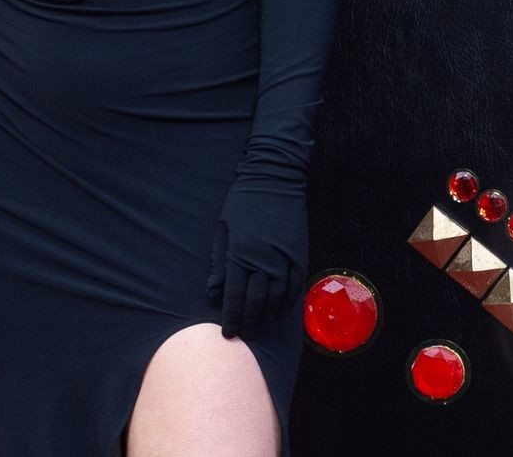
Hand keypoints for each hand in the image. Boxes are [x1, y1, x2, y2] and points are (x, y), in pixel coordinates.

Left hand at [205, 175, 307, 339]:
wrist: (274, 178)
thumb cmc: (242, 202)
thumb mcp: (222, 228)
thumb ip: (218, 262)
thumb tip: (213, 292)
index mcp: (240, 254)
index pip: (234, 295)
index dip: (231, 317)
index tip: (227, 333)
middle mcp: (263, 261)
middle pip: (255, 301)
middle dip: (247, 321)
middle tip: (242, 334)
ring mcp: (283, 259)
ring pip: (276, 298)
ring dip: (267, 316)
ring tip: (259, 326)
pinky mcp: (299, 254)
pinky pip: (295, 286)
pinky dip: (288, 303)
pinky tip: (280, 312)